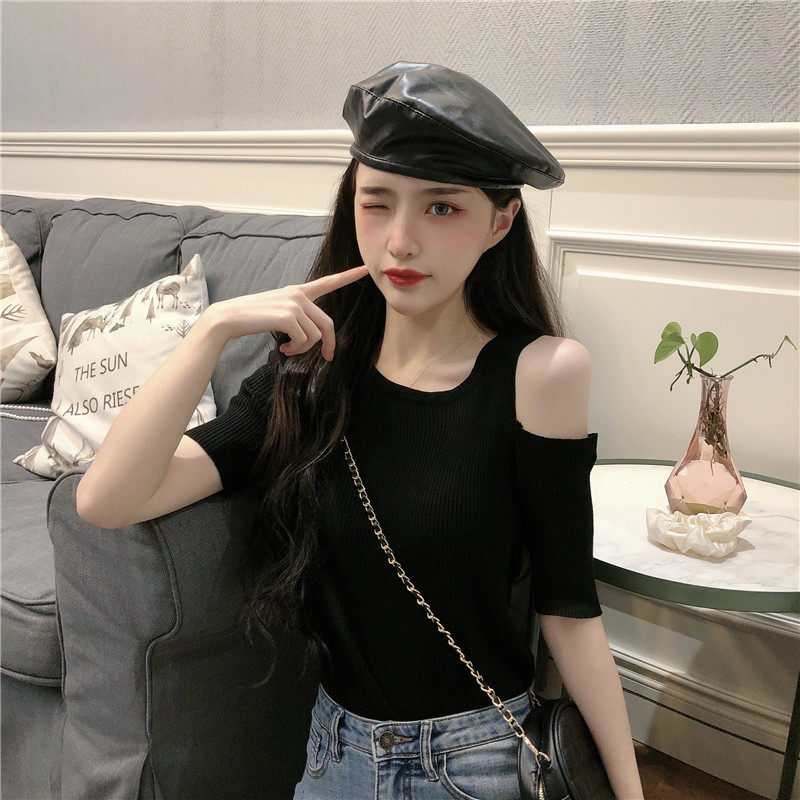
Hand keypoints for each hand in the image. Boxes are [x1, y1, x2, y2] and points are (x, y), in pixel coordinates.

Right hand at [210, 264, 369, 360]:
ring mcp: (294, 304)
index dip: (348, 276)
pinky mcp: (288, 316)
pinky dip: (296, 349)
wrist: (229, 318)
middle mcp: (298, 295)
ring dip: (304, 349)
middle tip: (328, 357)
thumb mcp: (279, 311)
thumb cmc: (252, 318)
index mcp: (298, 291)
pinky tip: (284, 349)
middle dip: (329, 343)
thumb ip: (298, 315)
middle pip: (327, 323)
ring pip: (315, 335)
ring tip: (289, 350)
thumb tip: (313, 335)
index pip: (328, 282)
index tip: (365, 269)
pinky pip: (305, 340)